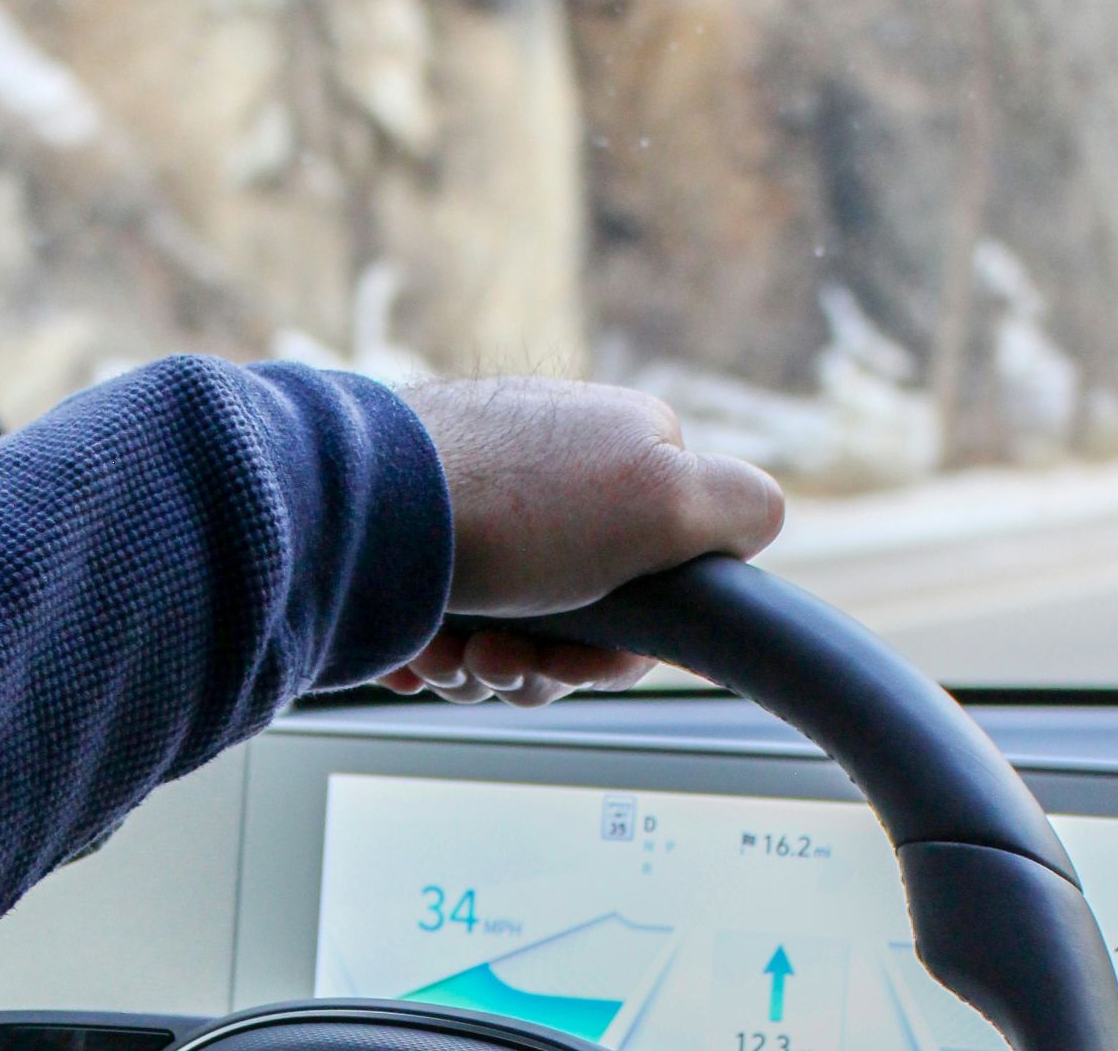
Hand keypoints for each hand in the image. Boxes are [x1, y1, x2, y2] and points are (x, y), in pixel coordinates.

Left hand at [378, 378, 783, 705]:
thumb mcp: (667, 494)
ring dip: (483, 668)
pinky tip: (415, 649)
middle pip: (577, 619)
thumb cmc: (508, 506)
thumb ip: (741, 506)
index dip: (624, 645)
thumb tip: (761, 521)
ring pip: (506, 631)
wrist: (356, 517)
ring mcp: (474, 510)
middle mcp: (545, 474)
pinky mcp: (409, 546)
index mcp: (616, 449)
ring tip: (453, 653)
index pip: (658, 576)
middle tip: (501, 660)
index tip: (587, 657)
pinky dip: (430, 654)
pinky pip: (438, 626)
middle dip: (542, 664)